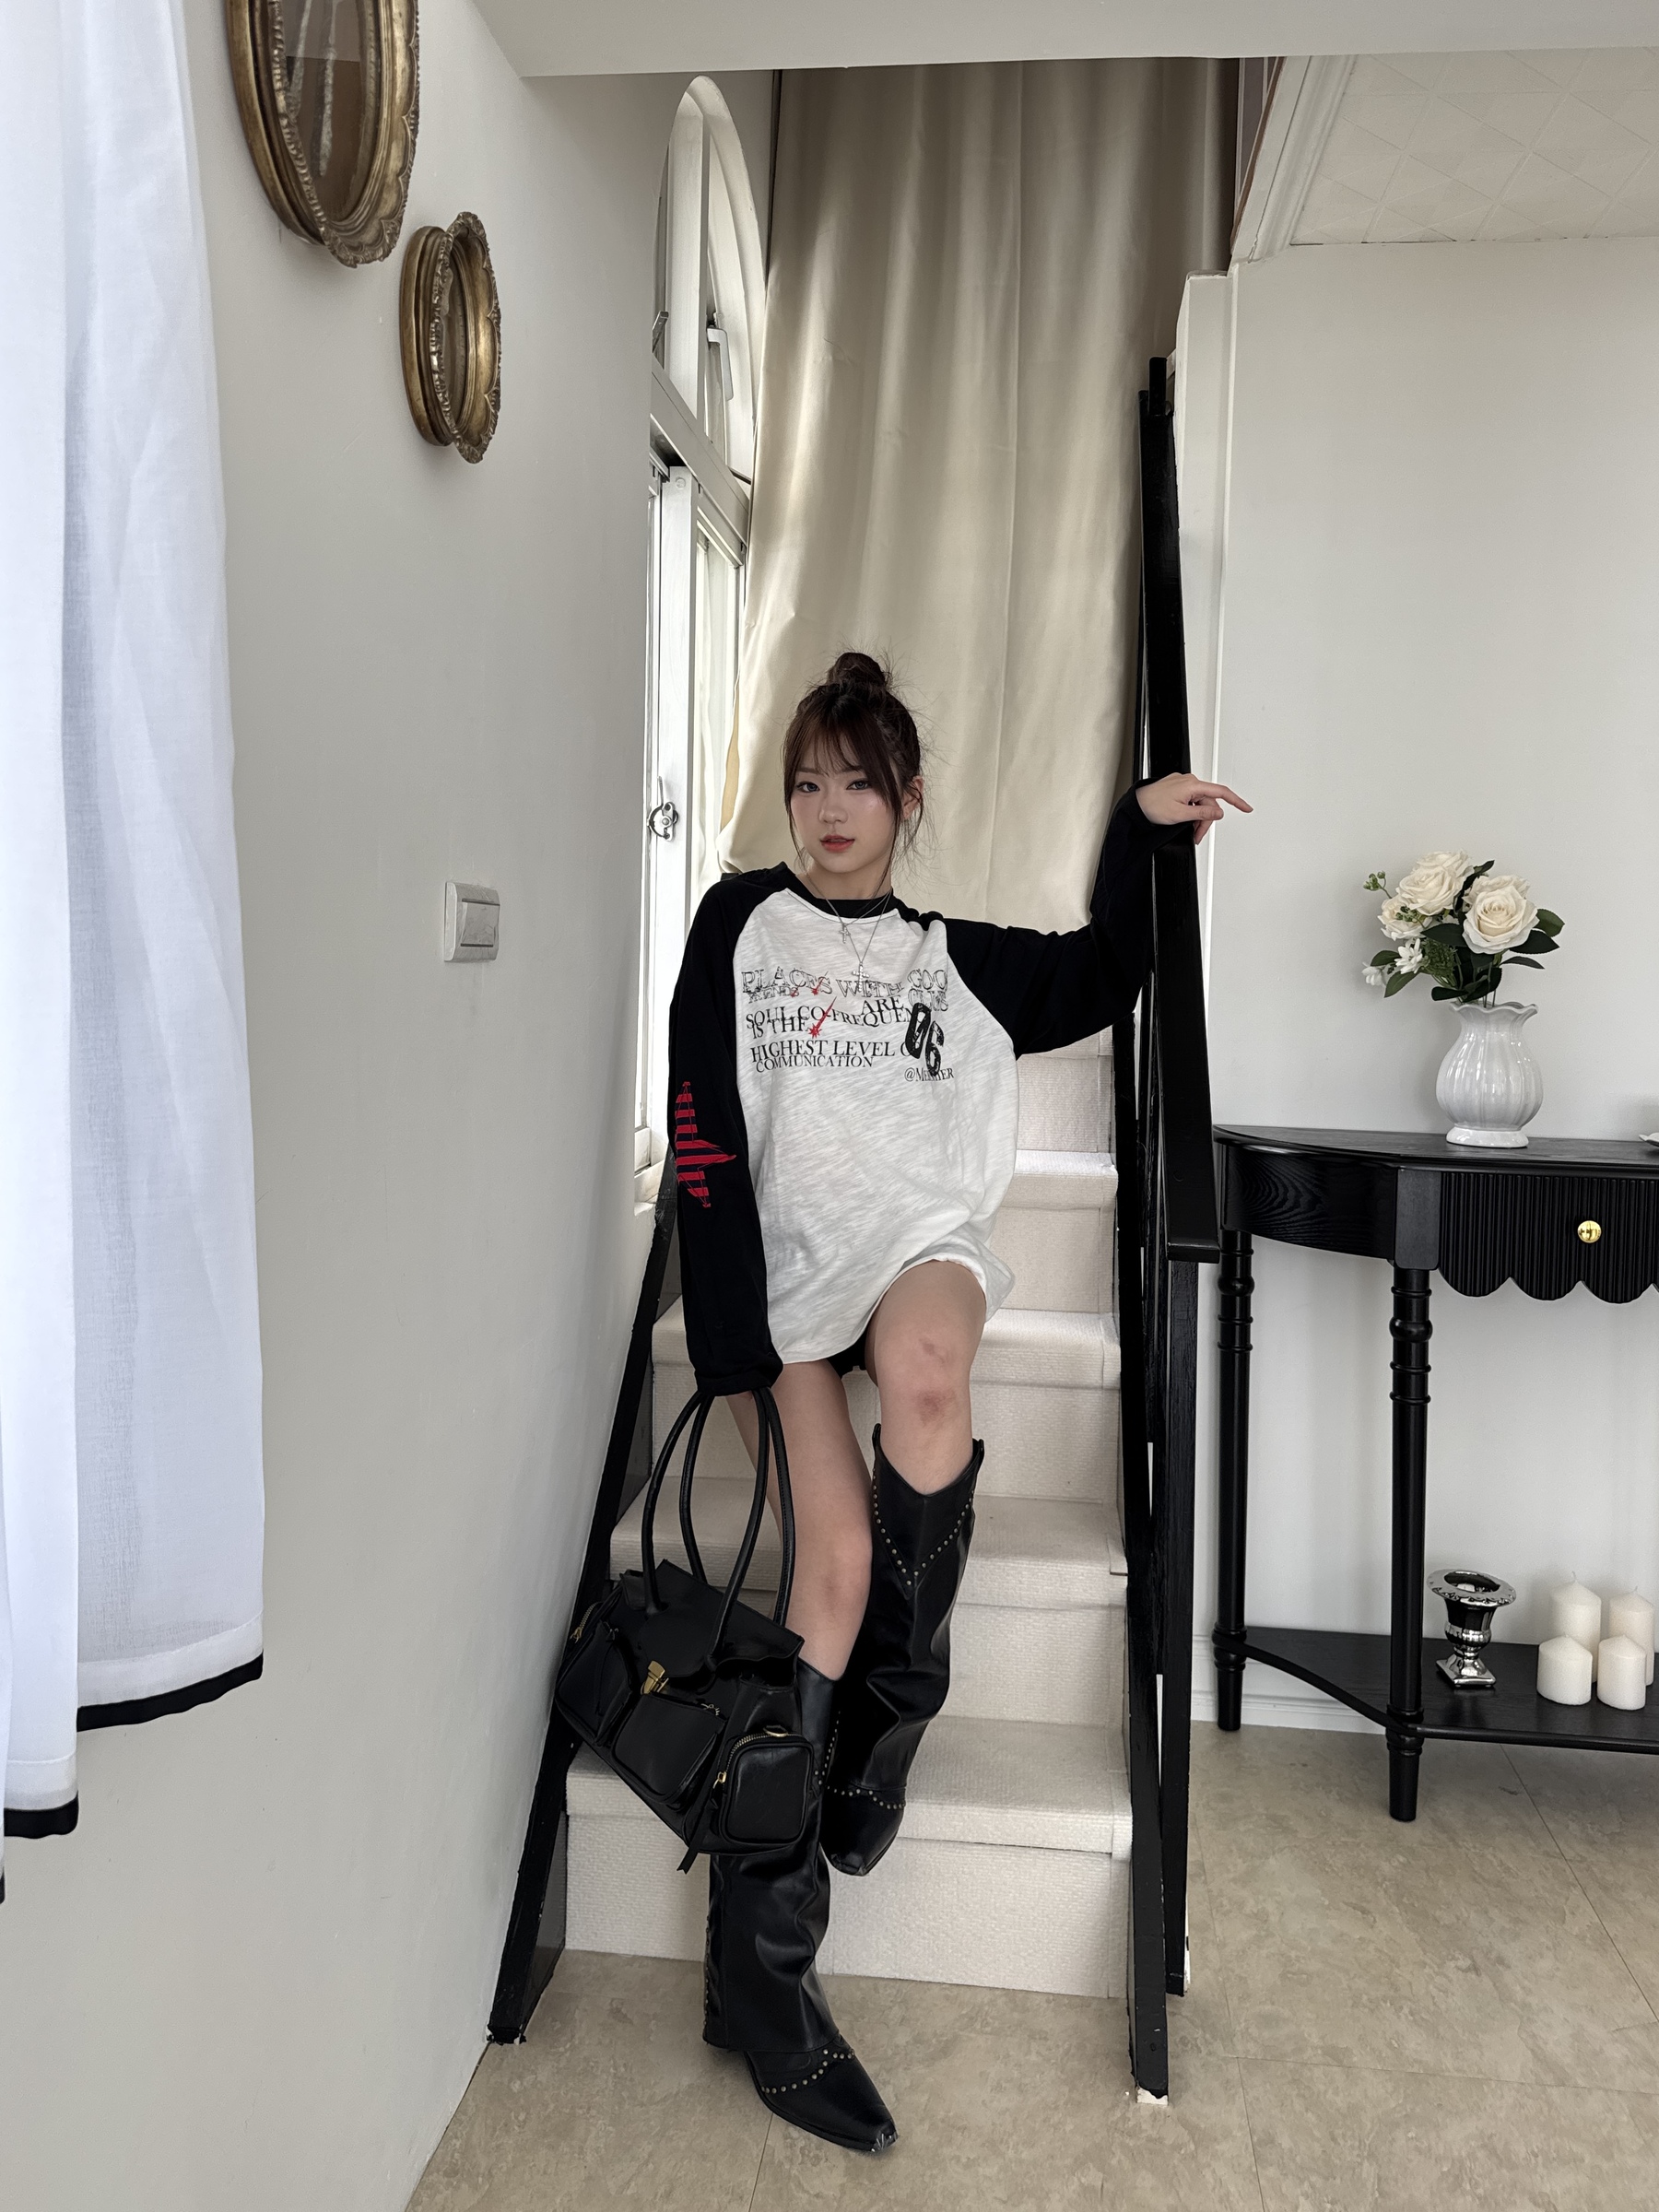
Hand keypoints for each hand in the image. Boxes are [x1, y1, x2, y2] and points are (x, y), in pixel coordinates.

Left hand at [1135, 772, 1250, 846]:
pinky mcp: (1178, 788)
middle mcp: (1189, 781)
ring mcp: (1183, 784)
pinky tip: (1184, 820)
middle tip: (1197, 835)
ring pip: (1200, 803)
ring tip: (1189, 831)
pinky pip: (1192, 800)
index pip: (1221, 792)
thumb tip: (1219, 813)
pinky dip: (1191, 812)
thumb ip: (1202, 814)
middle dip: (1205, 821)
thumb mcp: (1180, 815)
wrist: (1135, 805)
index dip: (1236, 801)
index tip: (1246, 808)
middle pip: (1209, 803)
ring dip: (1197, 818)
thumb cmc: (1151, 806)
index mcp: (1192, 784)